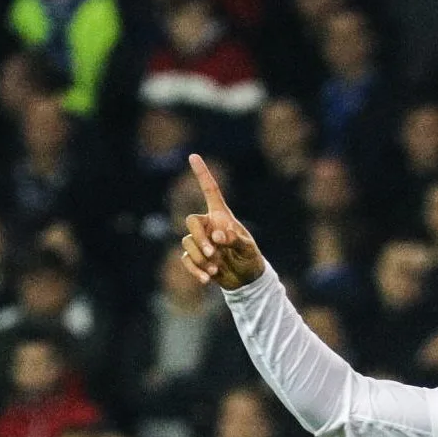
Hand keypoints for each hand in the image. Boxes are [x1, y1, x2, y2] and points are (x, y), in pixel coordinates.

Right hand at [180, 153, 265, 289]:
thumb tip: (218, 235)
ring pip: (188, 243)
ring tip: (216, 269)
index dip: (202, 174)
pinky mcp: (196, 258)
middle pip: (191, 222)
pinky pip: (187, 259)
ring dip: (200, 258)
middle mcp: (208, 226)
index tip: (193, 156)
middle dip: (200, 238)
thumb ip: (235, 240)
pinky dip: (195, 270)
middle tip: (213, 253)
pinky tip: (207, 280)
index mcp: (221, 217)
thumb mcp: (248, 249)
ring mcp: (200, 242)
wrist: (247, 280)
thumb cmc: (251, 259)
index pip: (210, 191)